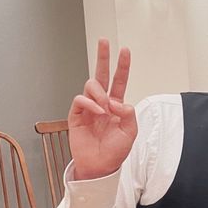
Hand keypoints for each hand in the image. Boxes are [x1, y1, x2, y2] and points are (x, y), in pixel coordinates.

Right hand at [69, 38, 136, 179]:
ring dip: (99, 92)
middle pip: (101, 75)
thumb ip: (128, 114)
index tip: (125, 51)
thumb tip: (117, 101)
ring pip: (91, 85)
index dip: (122, 66)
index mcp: (117, 106)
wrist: (100, 166)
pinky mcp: (76, 115)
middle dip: (103, 57)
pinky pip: (81, 99)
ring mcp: (89, 108)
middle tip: (104, 41)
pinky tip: (97, 110)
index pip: (119, 81)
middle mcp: (103, 103)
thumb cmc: (115, 151)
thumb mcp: (131, 132)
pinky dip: (90, 102)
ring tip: (105, 106)